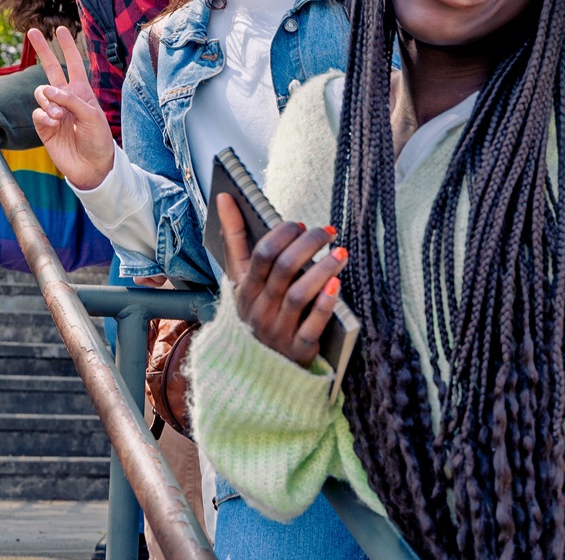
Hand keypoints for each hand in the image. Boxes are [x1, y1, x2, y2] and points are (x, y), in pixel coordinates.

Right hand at [28, 25, 115, 190]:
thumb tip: (48, 90)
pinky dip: (43, 116)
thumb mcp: (91, 116)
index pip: (73, 64)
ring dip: (48, 101)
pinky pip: (37, 113)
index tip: (61, 29)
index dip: (68, 47)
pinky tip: (53, 124)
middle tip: (33, 32)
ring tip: (59, 116)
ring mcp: (53, 111)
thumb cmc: (98, 139)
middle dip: (43, 50)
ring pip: (41, 93)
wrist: (92, 166)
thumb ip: (71, 100)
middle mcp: (66, 98)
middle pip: (50, 69)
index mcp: (81, 92)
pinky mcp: (44, 127)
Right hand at [216, 193, 347, 368]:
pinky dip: (325, 303)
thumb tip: (225, 196)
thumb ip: (234, 237)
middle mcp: (258, 310)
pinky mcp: (298, 349)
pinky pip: (313, 325)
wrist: (256, 367)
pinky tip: (337, 284)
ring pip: (299, 294)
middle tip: (328, 232)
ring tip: (340, 252)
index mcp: (244, 289)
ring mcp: (277, 331)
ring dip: (322, 269)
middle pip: (284, 269)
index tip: (299, 224)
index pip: (261, 254)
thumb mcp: (239, 278)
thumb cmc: (254, 309)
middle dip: (309, 244)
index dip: (283, 234)